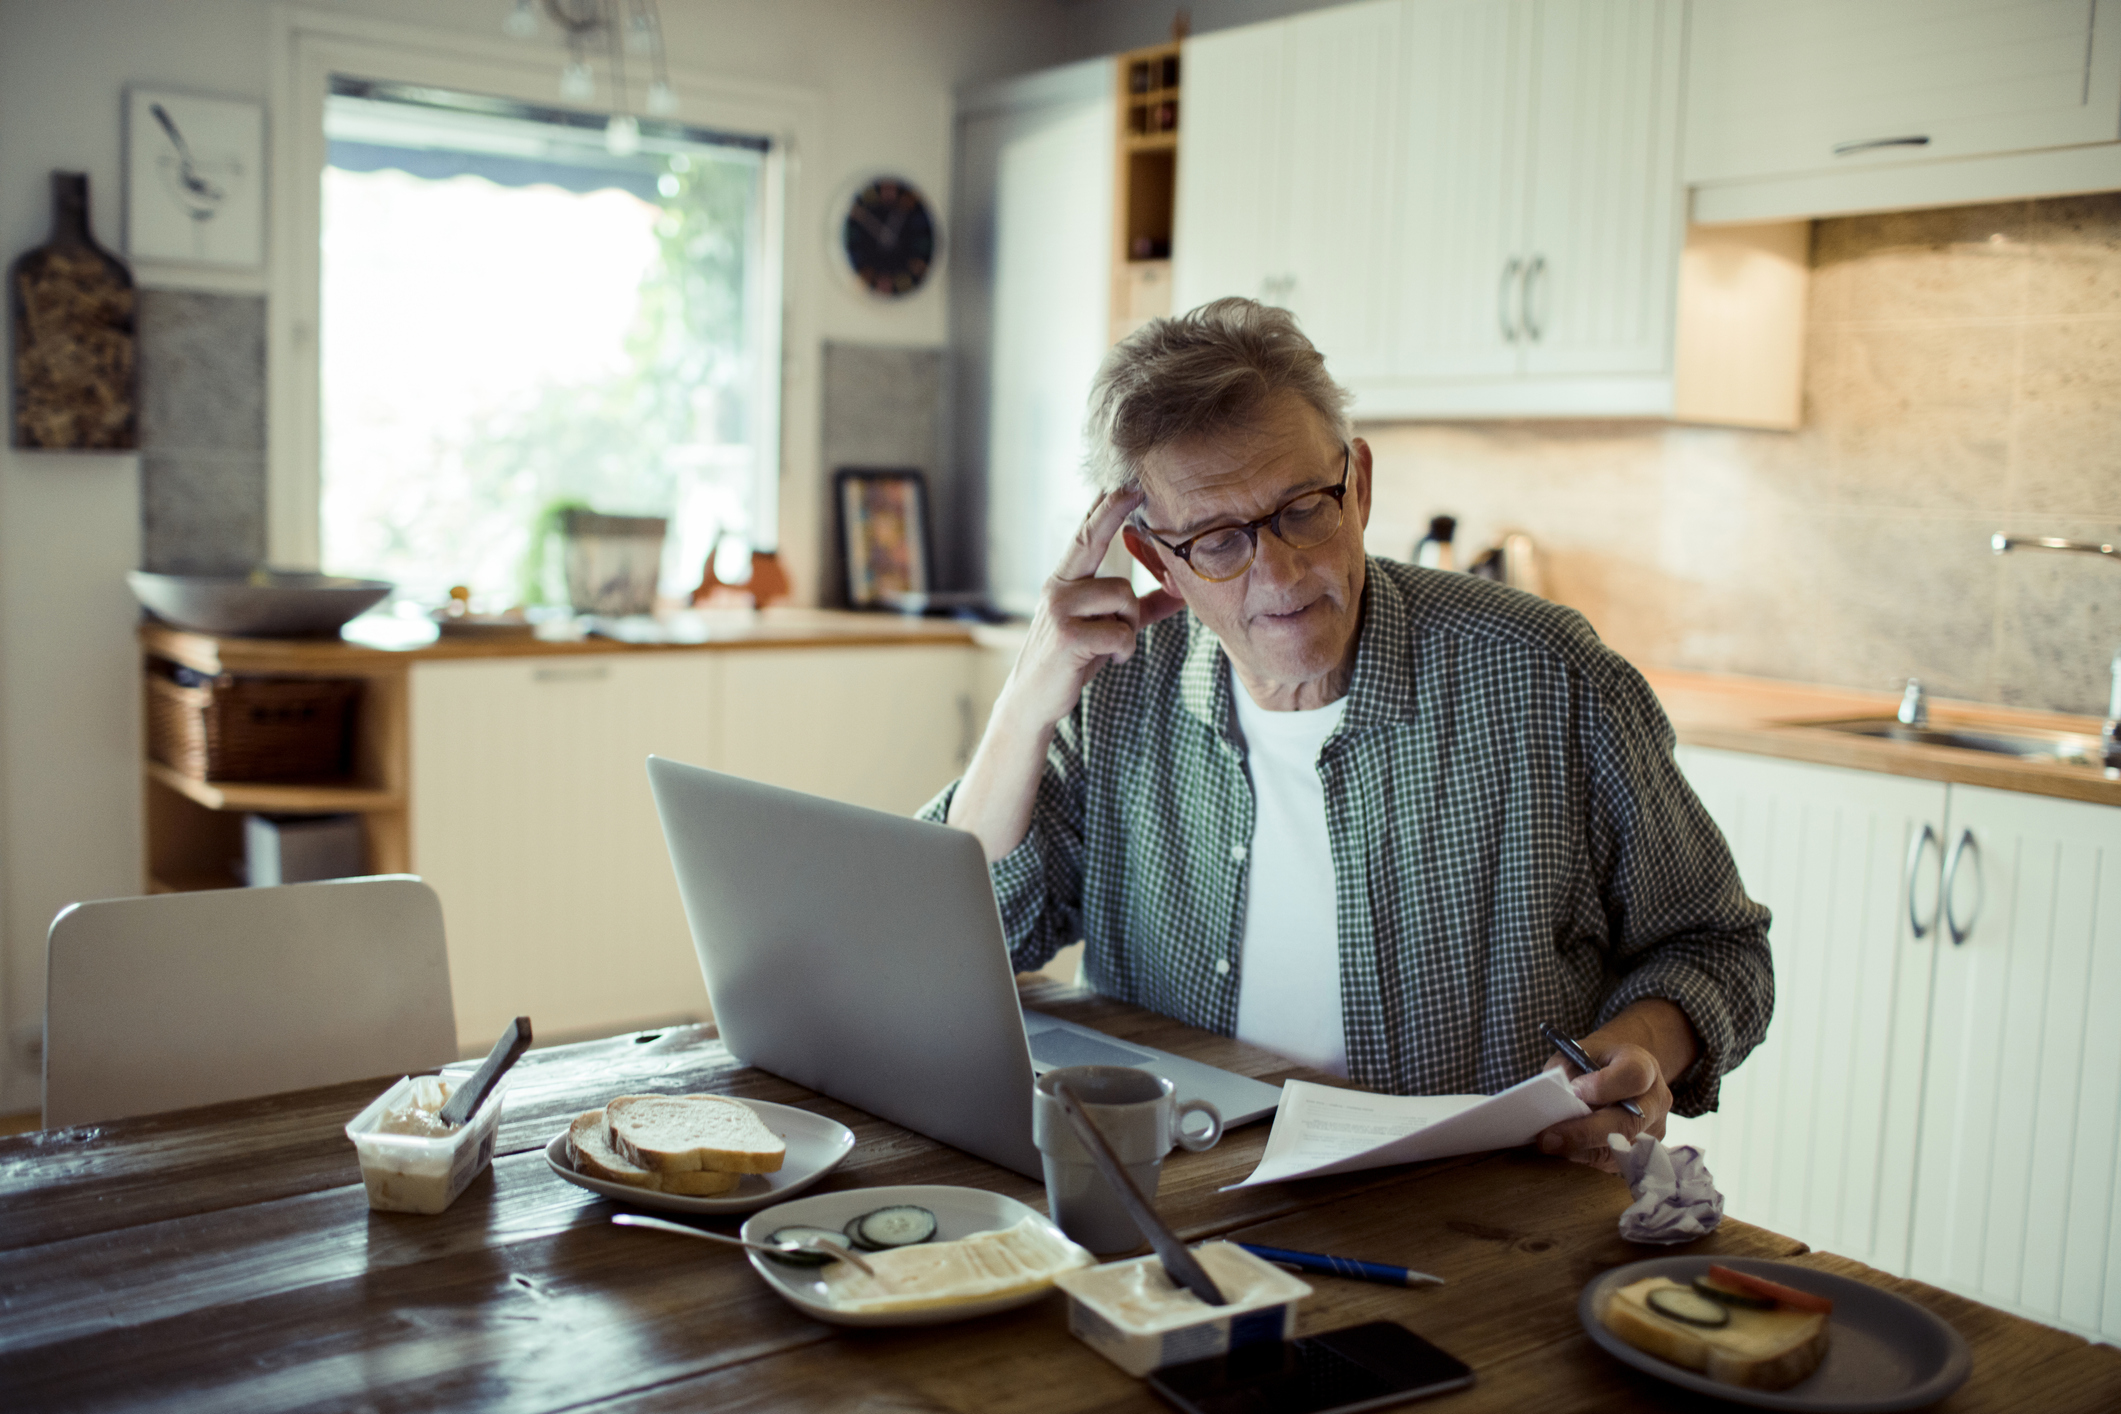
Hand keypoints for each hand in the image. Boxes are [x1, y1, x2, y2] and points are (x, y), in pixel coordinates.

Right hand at [998, 489, 1185, 733]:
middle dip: (1112, 511)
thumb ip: (1140, 609)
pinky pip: (1121, 632)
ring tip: (1113, 646)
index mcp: (1066, 581)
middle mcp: (1058, 587)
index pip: (1085, 534)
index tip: (1122, 480)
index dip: (1104, 507)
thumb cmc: (1072, 659)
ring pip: (1123, 597)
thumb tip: (1180, 592)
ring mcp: (1059, 609)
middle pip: (1091, 540)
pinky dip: (1124, 649)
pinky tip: (1108, 659)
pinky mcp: (1067, 635)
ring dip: (1130, 626)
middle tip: (1134, 486)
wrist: (1034, 700)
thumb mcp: (1105, 629)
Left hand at [1534, 1041, 1671, 1172]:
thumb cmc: (1594, 1062)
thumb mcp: (1578, 1054)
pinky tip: (1561, 1151)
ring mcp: (1653, 1131)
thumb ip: (1567, 1073)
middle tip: (1548, 1138)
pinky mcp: (1643, 1154)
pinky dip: (1584, 1157)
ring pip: (1619, 1150)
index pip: (1633, 1077)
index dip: (1602, 1086)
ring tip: (1548, 1145)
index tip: (1573, 1091)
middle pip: (1628, 1123)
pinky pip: (1613, 1162)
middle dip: (1584, 1133)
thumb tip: (1554, 1104)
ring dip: (1580, 1150)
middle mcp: (1655, 1101)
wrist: (1620, 1073)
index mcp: (1644, 1066)